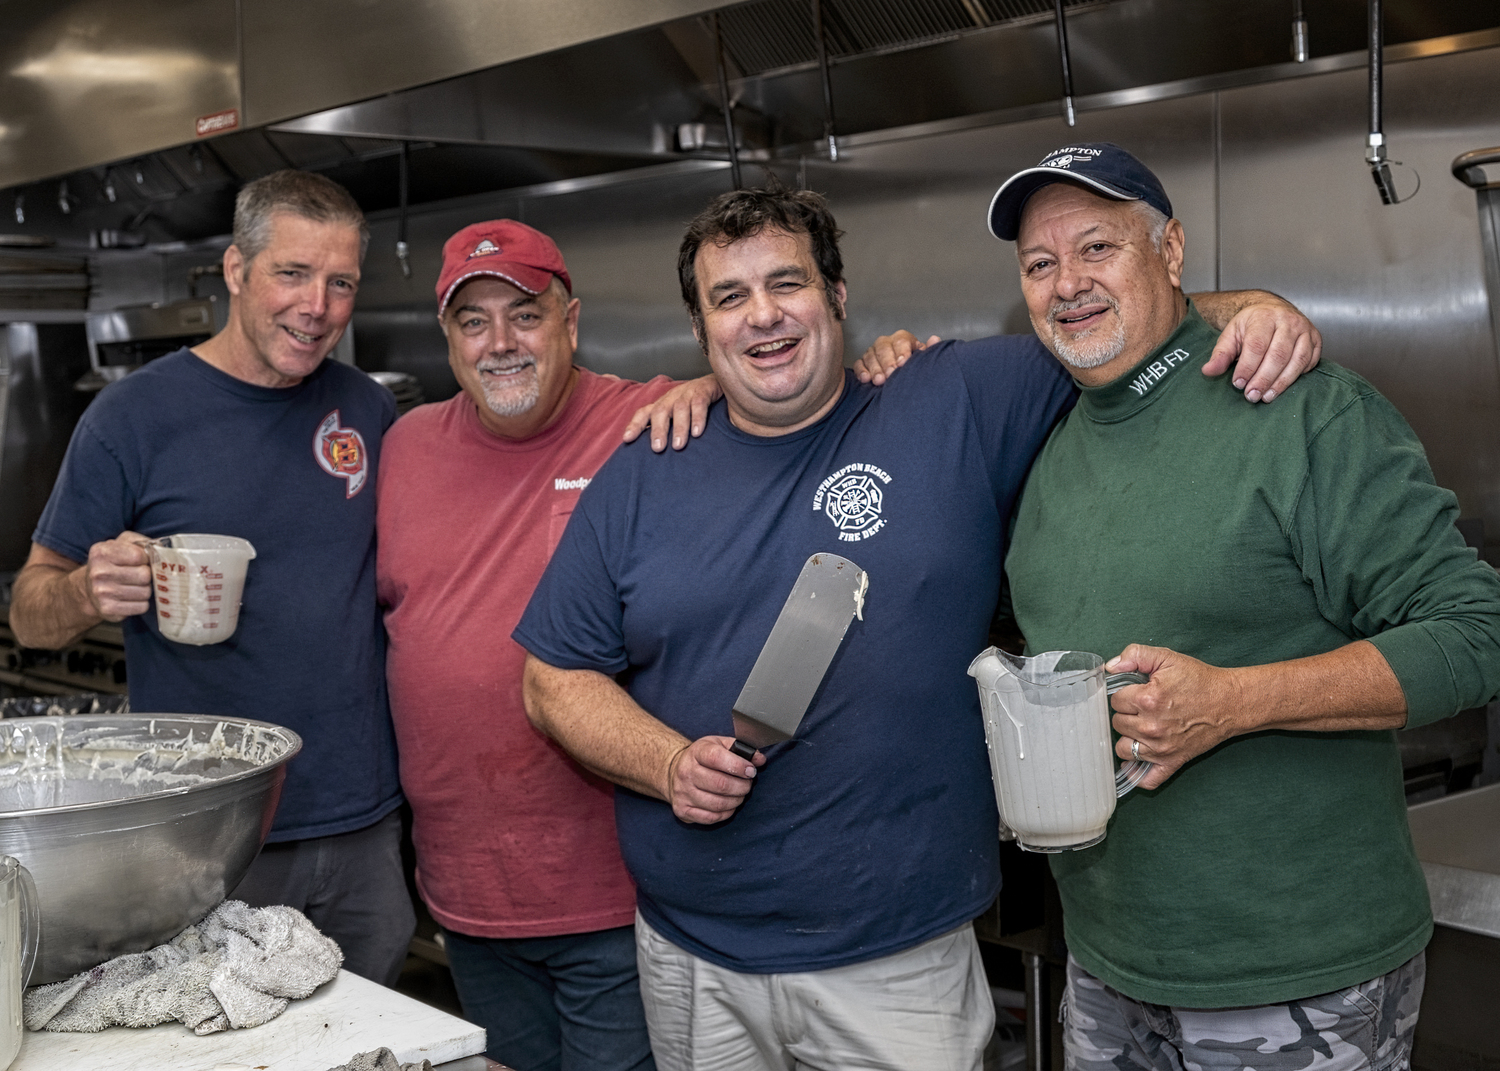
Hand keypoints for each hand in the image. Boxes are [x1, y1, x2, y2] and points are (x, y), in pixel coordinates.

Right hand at [83, 532, 153, 620]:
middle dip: (147, 576)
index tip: (141, 561)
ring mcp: (102, 592)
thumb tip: (161, 548)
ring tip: (135, 586)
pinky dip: (141, 603)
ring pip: (145, 592)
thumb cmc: (112, 564)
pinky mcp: (108, 609)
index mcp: (101, 552)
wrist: (89, 590)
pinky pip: (142, 607)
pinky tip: (131, 598)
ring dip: (145, 590)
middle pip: (145, 575)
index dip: (146, 559)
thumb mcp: (121, 544)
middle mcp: (99, 572)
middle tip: (139, 576)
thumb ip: (141, 542)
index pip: (139, 555)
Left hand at [622, 375, 720, 451]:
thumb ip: (666, 429)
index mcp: (662, 404)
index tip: (627, 439)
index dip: (635, 425)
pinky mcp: (703, 391)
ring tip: (678, 446)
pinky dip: (698, 418)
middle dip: (658, 430)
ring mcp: (687, 393)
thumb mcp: (676, 414)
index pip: (644, 413)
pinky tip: (697, 433)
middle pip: (660, 411)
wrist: (716, 380)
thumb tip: (655, 452)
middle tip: (657, 448)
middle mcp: (672, 398)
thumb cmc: (693, 404)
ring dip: (678, 428)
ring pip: (679, 408)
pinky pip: (699, 404)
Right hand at [665, 736, 764, 823]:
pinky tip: (729, 805)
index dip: (738, 766)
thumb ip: (741, 749)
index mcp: (696, 752)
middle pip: (720, 784)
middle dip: (741, 786)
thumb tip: (760, 759)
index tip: (751, 771)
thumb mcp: (720, 745)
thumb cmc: (703, 757)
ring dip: (736, 801)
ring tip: (740, 795)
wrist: (674, 771)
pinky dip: (725, 813)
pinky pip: (711, 817)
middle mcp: (686, 772)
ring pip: (717, 804)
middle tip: (747, 785)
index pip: (717, 758)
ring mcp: (682, 793)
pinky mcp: (682, 810)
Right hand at [853, 331, 939, 384]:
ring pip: (870, 355)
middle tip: (890, 375)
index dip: (902, 352)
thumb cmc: (914, 367)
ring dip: (874, 369)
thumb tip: (935, 340)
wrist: (905, 377)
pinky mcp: (863, 362)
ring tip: (879, 381)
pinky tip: (865, 379)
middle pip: (884, 348)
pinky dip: (861, 371)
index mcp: (903, 339)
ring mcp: (873, 352)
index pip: (901, 341)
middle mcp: (886, 343)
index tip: (903, 364)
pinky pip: (859, 364)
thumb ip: (929, 350)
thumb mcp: (924, 358)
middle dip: (887, 362)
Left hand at [1104, 644, 1246, 790]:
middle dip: (1126, 714)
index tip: (1137, 693)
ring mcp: (1160, 748)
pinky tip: (1137, 762)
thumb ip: (1135, 655)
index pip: (1115, 701)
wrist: (1230, 702)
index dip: (1125, 694)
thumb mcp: (1167, 658)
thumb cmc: (1200, 681)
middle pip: (1117, 724)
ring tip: (1142, 728)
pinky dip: (1137, 773)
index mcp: (1148, 700)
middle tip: (1142, 708)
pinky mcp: (1171, 762)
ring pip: (1123, 749)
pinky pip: (1144, 778)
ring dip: (1129, 738)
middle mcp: (1151, 727)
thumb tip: (1110, 666)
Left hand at [1201, 299, 1320, 402]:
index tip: (1238, 384)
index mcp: (1264, 317)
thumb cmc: (1250, 326)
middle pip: (1278, 355)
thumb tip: (1208, 371)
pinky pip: (1310, 361)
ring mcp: (1305, 330)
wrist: (1272, 310)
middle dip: (1264, 379)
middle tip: (1251, 396)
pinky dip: (1297, 376)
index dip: (1247, 367)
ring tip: (1266, 397)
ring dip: (1281, 382)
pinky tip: (1283, 386)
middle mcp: (1288, 321)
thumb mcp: (1231, 335)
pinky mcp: (1316, 340)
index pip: (1257, 346)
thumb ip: (1220, 354)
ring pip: (1297, 360)